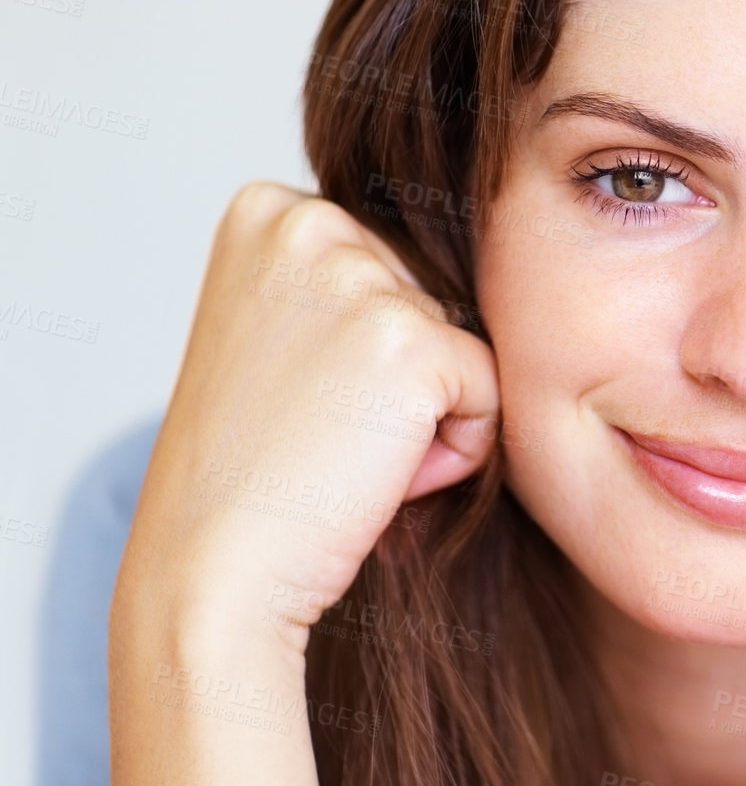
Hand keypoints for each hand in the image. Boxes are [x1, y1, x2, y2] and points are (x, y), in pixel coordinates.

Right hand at [113, 181, 500, 654]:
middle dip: (404, 376)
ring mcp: (357, 279)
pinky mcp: (412, 343)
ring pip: (465, 344)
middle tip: (320, 434)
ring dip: (430, 415)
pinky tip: (380, 477)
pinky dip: (458, 449)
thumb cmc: (252, 474)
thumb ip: (347, 284)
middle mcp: (308, 223)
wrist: (215, 575)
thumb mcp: (279, 335)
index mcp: (269, 210)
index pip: (395, 263)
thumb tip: (464, 264)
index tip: (297, 396)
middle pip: (435, 296)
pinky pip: (490, 391)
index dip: (367, 348)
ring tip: (344, 455)